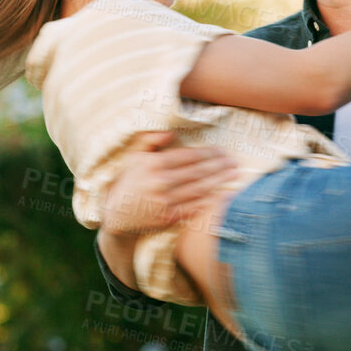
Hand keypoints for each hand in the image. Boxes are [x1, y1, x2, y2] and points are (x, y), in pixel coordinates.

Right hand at [100, 131, 238, 234]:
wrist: (117, 215)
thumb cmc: (129, 181)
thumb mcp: (134, 156)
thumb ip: (151, 140)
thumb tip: (171, 132)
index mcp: (153, 164)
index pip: (187, 157)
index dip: (207, 153)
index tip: (220, 151)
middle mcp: (160, 183)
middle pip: (197, 172)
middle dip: (219, 166)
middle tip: (234, 162)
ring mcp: (165, 202)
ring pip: (199, 189)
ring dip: (220, 181)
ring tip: (234, 175)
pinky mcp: (168, 218)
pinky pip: (194, 207)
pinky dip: (210, 201)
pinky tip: (223, 194)